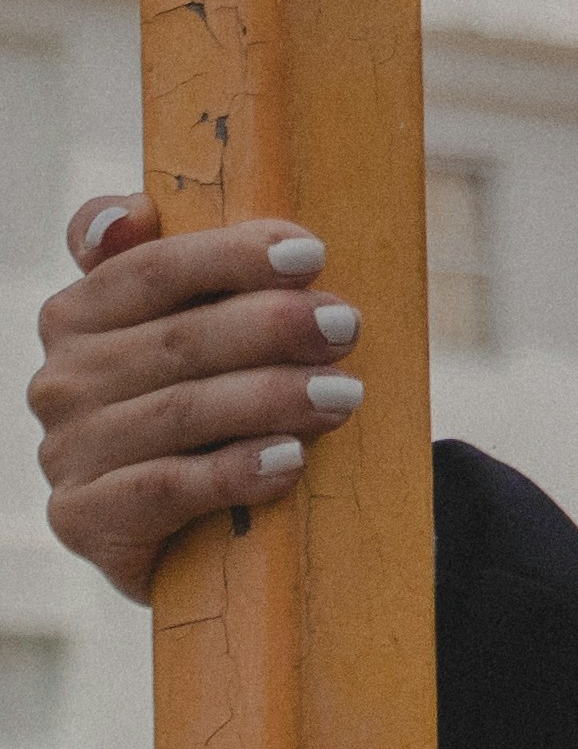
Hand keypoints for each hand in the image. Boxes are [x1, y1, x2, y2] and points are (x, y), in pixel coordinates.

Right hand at [28, 196, 367, 604]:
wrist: (186, 536)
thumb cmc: (206, 413)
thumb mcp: (188, 331)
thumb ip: (161, 266)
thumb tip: (130, 212)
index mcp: (76, 314)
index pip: (153, 268)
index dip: (232, 256)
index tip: (312, 255)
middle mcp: (60, 380)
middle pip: (178, 339)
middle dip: (273, 327)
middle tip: (346, 326)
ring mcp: (65, 452)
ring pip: (181, 410)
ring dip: (272, 397)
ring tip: (343, 394)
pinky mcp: (83, 519)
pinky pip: (166, 488)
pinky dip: (235, 471)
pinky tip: (291, 460)